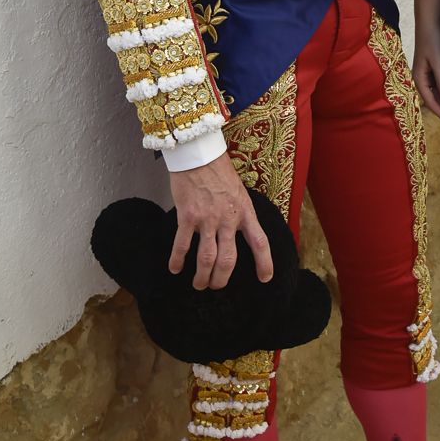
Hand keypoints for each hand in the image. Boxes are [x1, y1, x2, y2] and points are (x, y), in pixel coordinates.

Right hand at [168, 152, 272, 289]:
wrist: (199, 154)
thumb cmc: (218, 171)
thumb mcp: (239, 192)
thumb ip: (239, 213)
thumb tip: (238, 231)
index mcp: (245, 212)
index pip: (260, 242)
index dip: (264, 263)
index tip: (265, 278)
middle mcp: (228, 219)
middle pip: (228, 260)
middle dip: (221, 279)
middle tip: (215, 286)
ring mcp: (207, 219)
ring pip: (206, 259)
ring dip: (202, 276)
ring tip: (198, 284)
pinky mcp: (187, 216)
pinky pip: (183, 245)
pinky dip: (177, 260)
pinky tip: (175, 269)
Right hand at [412, 20, 439, 127]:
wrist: (429, 23)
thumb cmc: (432, 41)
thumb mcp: (439, 62)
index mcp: (419, 79)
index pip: (431, 101)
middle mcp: (421, 78)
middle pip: (432, 100)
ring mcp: (426, 74)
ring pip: (435, 94)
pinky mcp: (432, 68)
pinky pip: (438, 86)